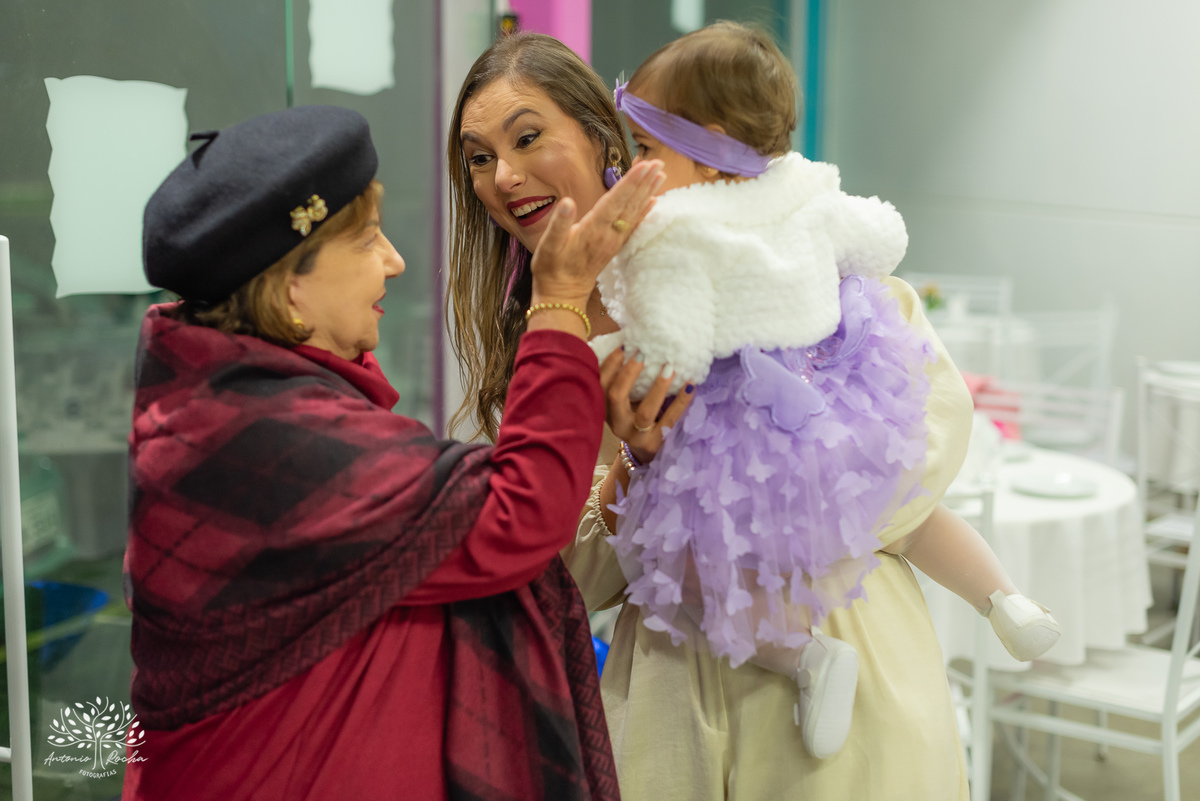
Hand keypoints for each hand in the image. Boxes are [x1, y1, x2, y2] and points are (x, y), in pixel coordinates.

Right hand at [529, 160, 664, 307]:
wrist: (562, 295)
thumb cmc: (551, 268)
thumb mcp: (547, 246)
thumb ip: (559, 224)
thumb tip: (568, 202)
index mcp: (593, 230)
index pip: (615, 201)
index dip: (630, 182)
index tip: (644, 166)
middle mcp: (608, 235)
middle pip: (630, 204)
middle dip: (644, 182)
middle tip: (658, 162)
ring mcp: (614, 241)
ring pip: (635, 212)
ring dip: (648, 192)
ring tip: (660, 175)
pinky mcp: (615, 246)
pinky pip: (633, 225)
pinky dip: (644, 211)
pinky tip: (653, 201)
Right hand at [600, 348, 694, 462]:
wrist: (645, 452)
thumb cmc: (635, 416)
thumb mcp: (626, 401)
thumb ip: (627, 381)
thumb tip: (638, 344)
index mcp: (604, 408)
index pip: (600, 384)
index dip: (609, 365)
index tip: (624, 346)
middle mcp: (616, 422)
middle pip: (615, 396)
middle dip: (628, 373)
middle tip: (643, 352)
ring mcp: (635, 436)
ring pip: (644, 412)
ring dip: (657, 388)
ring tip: (669, 368)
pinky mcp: (655, 443)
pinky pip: (670, 420)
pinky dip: (681, 402)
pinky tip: (690, 386)